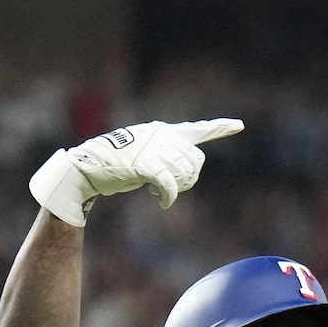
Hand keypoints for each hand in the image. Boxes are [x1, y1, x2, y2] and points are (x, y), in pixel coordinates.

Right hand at [28, 118, 242, 225]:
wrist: (87, 167)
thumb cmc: (115, 165)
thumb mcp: (144, 157)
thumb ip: (165, 159)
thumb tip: (187, 174)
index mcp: (163, 132)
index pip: (196, 129)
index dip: (219, 128)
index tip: (239, 125)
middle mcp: (161, 137)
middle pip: (196, 161)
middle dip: (190, 178)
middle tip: (173, 187)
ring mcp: (153, 149)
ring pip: (186, 173)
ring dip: (177, 189)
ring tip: (160, 191)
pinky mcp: (145, 164)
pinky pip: (170, 185)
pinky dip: (169, 197)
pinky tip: (161, 202)